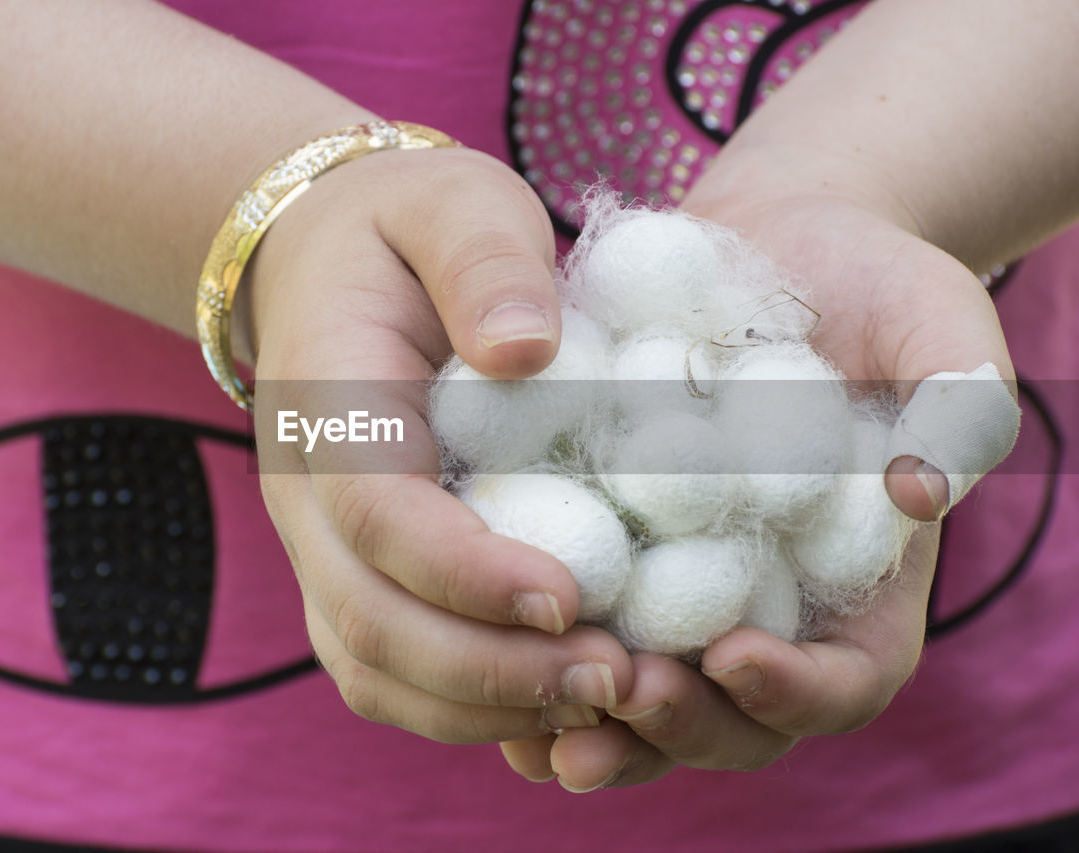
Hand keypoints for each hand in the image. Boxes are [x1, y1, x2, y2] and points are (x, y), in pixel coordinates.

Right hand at [248, 146, 634, 742]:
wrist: (329, 261)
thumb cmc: (406, 230)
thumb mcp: (452, 204)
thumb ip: (483, 264)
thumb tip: (527, 350)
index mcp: (327, 407)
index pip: (375, 513)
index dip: (463, 570)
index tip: (568, 595)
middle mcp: (307, 498)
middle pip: (370, 623)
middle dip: (489, 668)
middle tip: (613, 676)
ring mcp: (324, 547)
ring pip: (374, 669)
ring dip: (481, 704)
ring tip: (601, 697)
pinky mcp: (356, 576)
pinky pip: (392, 671)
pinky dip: (469, 704)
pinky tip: (558, 695)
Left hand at [502, 178, 1013, 789]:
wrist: (777, 247)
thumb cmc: (876, 287)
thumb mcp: (936, 325)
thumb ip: (956, 403)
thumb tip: (921, 491)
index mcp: (859, 586)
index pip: (847, 679)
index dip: (797, 692)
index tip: (734, 655)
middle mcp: (767, 605)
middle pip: (734, 716)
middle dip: (679, 722)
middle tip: (619, 690)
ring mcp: (683, 586)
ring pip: (644, 693)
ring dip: (593, 720)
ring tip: (540, 715)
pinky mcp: (612, 547)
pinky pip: (574, 625)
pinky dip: (533, 657)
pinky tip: (480, 649)